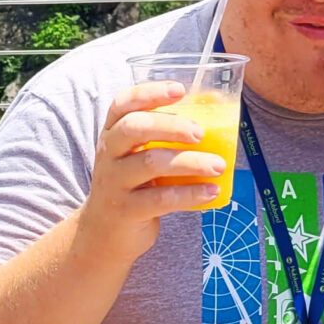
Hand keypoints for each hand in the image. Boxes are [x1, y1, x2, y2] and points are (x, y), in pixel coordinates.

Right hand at [74, 81, 225, 266]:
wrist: (104, 232)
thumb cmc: (134, 184)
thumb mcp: (140, 156)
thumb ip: (167, 135)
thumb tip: (218, 107)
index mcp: (113, 132)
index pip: (123, 103)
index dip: (150, 93)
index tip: (180, 90)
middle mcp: (109, 153)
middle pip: (135, 128)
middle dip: (171, 126)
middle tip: (201, 132)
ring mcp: (115, 182)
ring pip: (151, 163)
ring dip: (190, 162)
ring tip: (219, 165)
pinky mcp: (126, 210)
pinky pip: (161, 199)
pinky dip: (190, 194)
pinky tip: (212, 191)